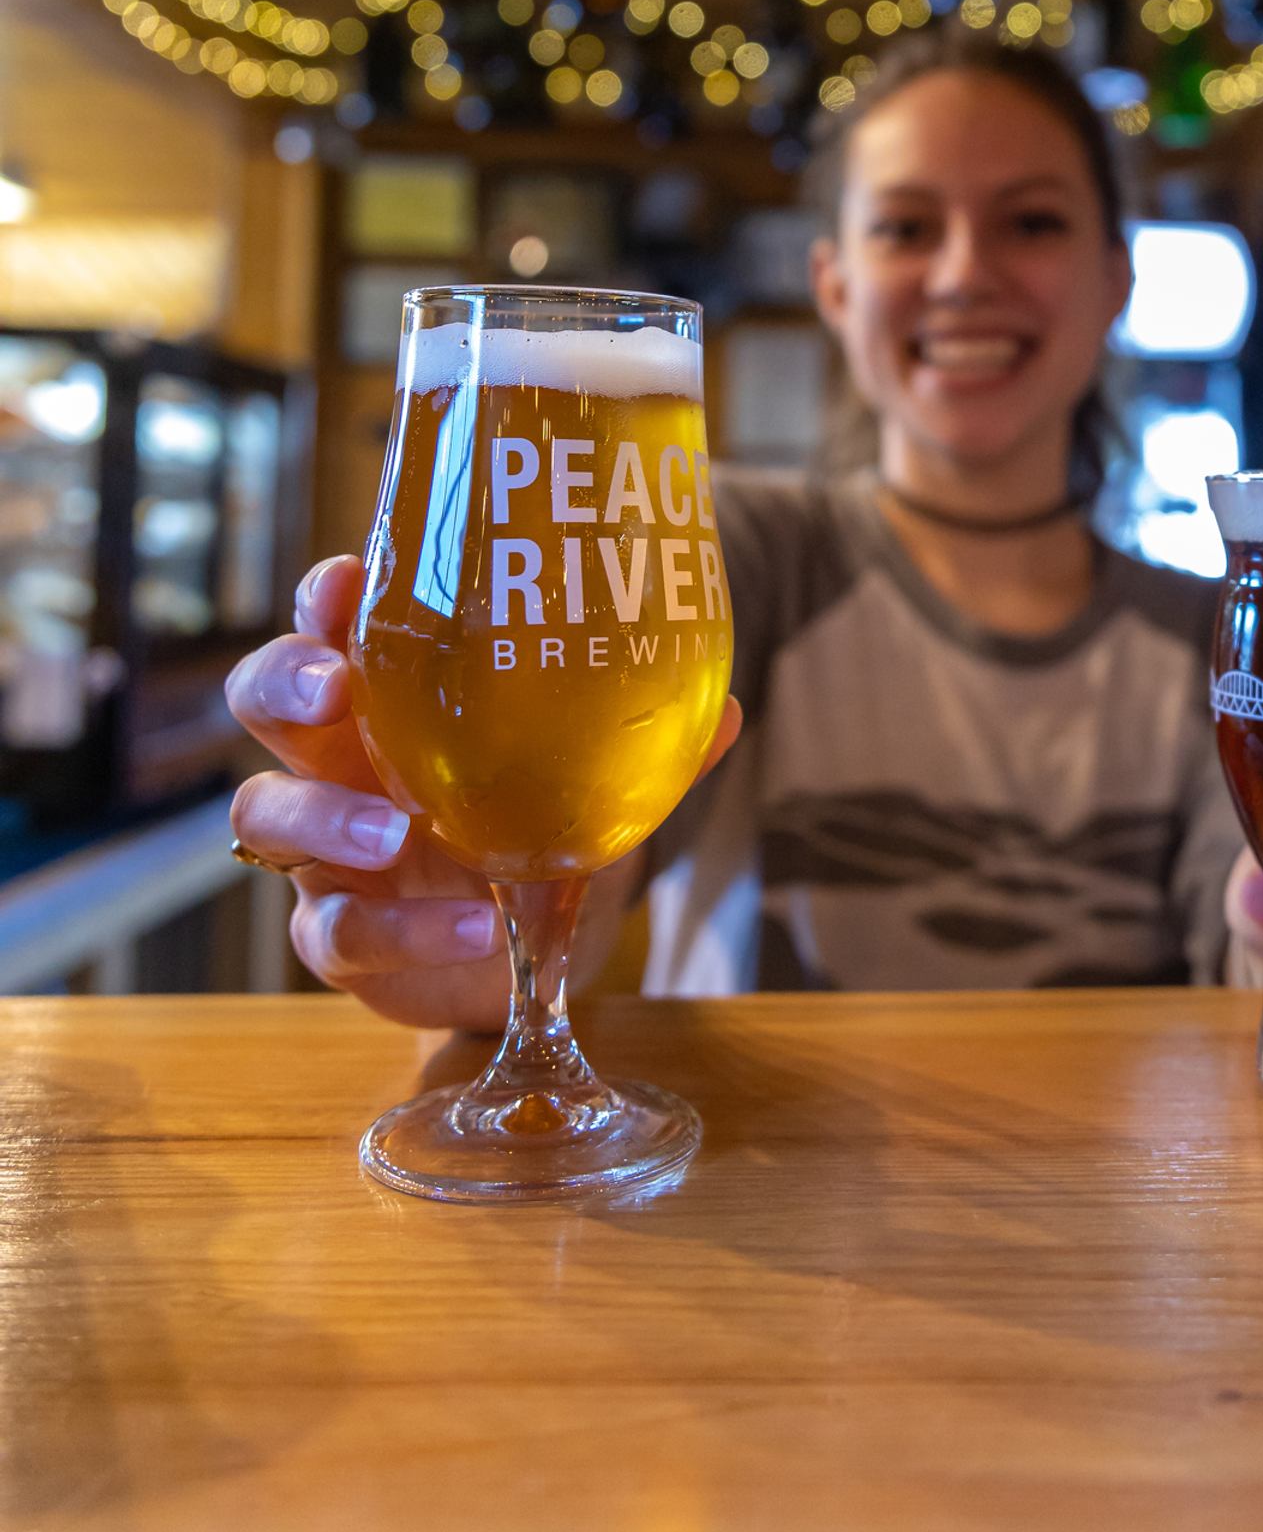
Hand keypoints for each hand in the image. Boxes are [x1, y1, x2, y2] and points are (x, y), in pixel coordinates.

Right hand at [226, 555, 742, 1030]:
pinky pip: (335, 930)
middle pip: (266, 696)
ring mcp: (324, 848)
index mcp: (392, 694)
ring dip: (321, 818)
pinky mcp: (337, 934)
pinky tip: (474, 930)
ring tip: (393, 833)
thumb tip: (728, 710)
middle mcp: (337, 758)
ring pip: (264, 814)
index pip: (337, 623)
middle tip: (336, 686)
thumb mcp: (589, 775)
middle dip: (288, 681)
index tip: (352, 580)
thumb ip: (642, 744)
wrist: (526, 951)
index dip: (329, 598)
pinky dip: (406, 932)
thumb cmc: (533, 826)